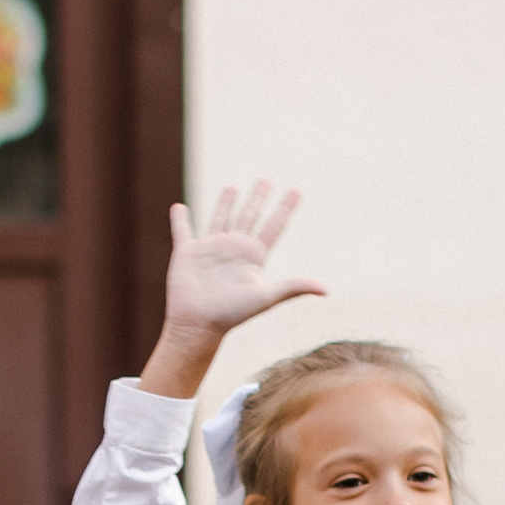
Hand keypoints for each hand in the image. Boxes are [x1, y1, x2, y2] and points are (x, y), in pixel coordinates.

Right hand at [139, 184, 326, 400]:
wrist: (198, 324)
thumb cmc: (231, 314)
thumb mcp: (264, 297)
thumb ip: (292, 287)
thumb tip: (325, 289)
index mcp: (252, 256)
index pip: (273, 227)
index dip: (285, 209)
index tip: (296, 191)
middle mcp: (233, 249)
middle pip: (249, 217)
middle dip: (257, 199)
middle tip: (266, 180)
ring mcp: (209, 249)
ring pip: (219, 218)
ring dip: (225, 204)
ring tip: (232, 187)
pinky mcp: (186, 253)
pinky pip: (182, 231)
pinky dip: (179, 220)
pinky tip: (178, 208)